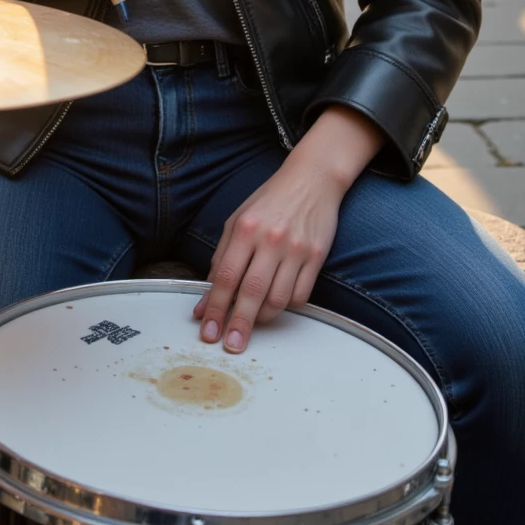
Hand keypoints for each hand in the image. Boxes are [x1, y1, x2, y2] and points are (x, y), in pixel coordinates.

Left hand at [194, 107, 381, 353]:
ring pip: (278, 300)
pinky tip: (278, 302)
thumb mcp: (238, 220)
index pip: (225, 276)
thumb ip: (222, 257)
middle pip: (251, 293)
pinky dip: (287, 306)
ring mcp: (296, 250)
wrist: (312, 179)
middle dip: (238, 324)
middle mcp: (271, 240)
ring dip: (263, 318)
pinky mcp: (317, 257)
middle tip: (230, 345)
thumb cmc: (271, 200)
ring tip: (253, 322)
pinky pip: (301, 295)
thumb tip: (207, 297)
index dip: (215, 307)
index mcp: (245, 229)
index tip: (208, 330)